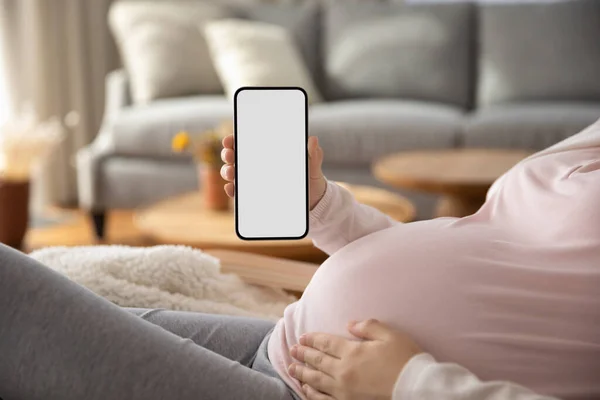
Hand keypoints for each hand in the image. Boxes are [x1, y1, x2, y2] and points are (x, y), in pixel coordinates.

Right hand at [221, 134, 327, 209]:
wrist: (313, 200)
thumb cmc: (310, 178)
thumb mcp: (313, 167)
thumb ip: (313, 154)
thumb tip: (313, 139)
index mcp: (268, 152)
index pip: (246, 142)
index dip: (234, 139)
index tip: (229, 140)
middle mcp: (256, 165)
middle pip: (235, 157)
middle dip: (228, 154)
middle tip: (230, 155)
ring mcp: (253, 181)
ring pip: (233, 173)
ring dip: (228, 172)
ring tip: (231, 172)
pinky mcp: (254, 196)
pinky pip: (239, 193)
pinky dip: (232, 190)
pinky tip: (232, 188)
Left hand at [288, 319, 421, 399]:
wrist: (417, 389)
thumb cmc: (406, 360)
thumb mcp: (390, 335)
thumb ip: (368, 326)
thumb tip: (350, 324)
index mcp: (352, 352)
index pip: (325, 343)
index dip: (312, 339)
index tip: (302, 337)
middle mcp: (343, 371)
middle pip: (317, 361)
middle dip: (302, 354)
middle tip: (292, 350)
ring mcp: (344, 391)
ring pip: (316, 381)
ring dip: (302, 373)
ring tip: (292, 368)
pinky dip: (311, 394)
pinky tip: (305, 390)